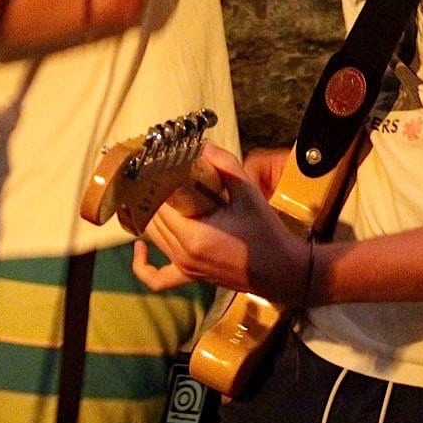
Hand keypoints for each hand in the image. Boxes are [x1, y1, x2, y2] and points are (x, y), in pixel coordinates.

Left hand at [131, 145, 308, 301]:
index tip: (160, 162)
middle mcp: (183, 252)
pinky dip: (143, 265)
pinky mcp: (189, 276)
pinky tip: (140, 248)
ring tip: (155, 193)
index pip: (160, 201)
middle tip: (159, 173)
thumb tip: (201, 145)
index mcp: (195, 233)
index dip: (157, 180)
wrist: (282, 270)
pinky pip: (157, 278)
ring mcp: (184, 267)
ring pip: (153, 237)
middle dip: (153, 194)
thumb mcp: (248, 192)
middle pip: (152, 218)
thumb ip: (224, 165)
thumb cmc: (266, 232)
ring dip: (150, 216)